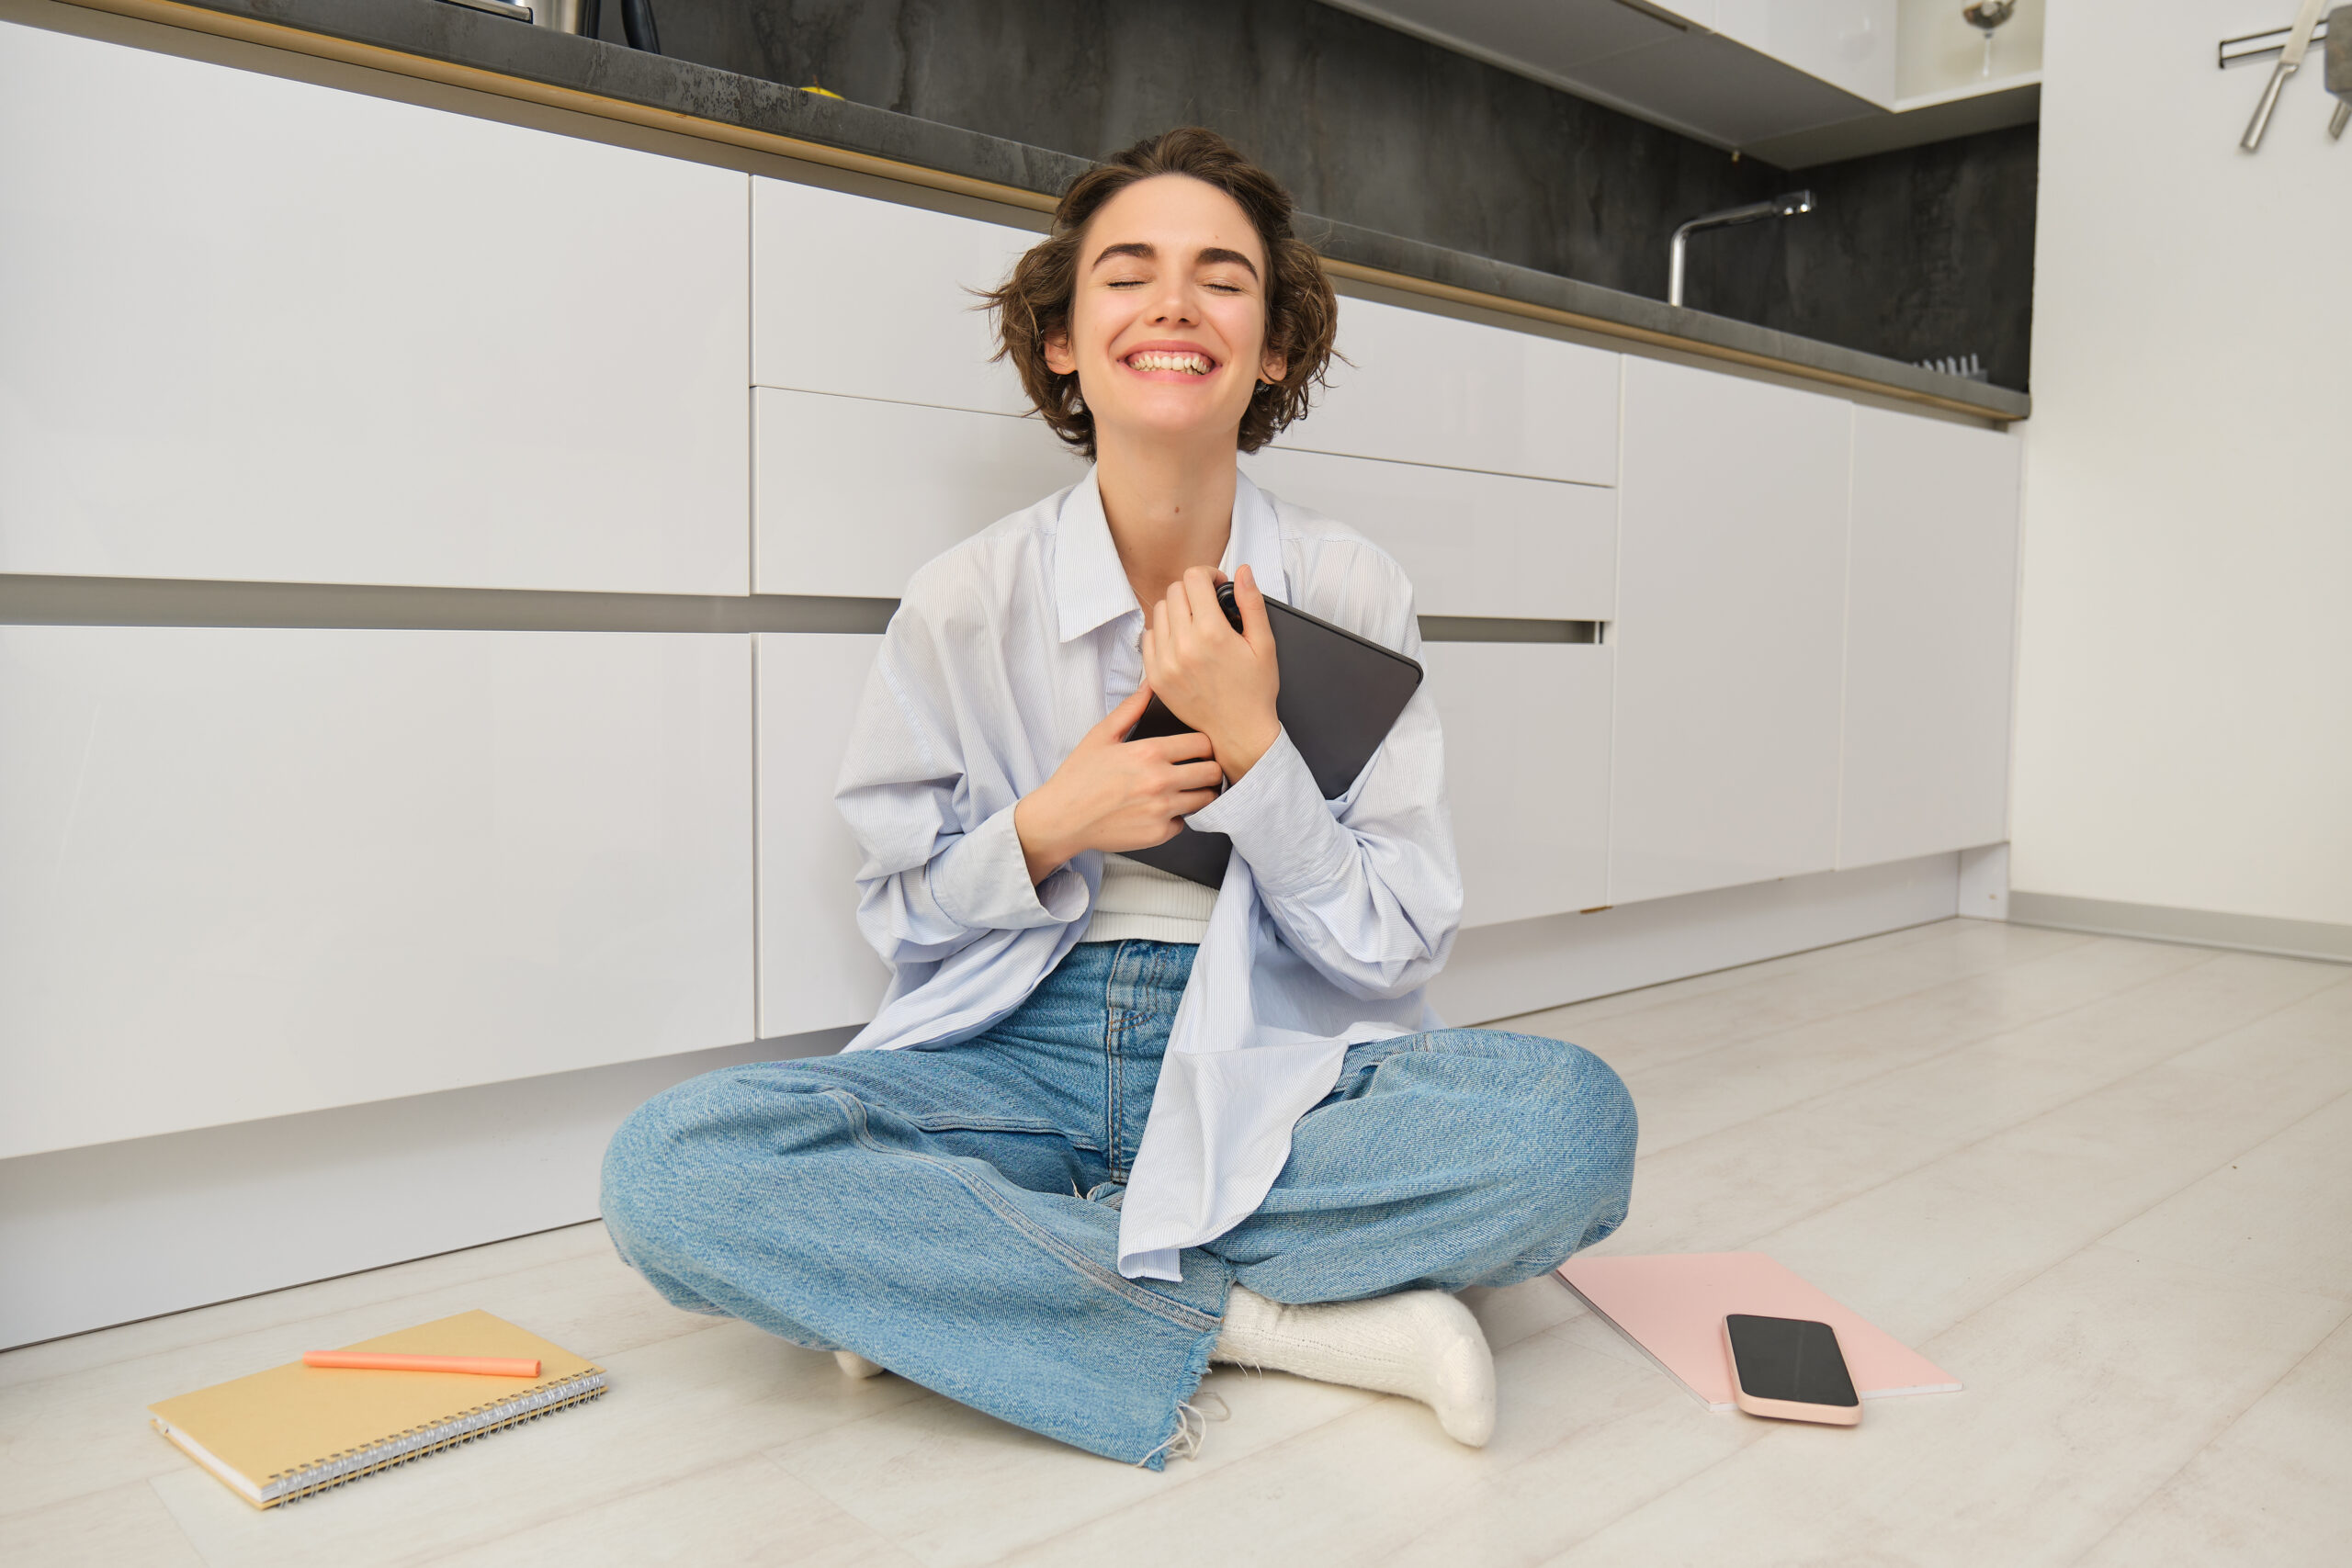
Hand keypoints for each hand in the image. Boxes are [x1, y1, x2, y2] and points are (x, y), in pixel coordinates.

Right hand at [1012, 683, 1223, 884]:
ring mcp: (1161, 809)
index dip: (1204, 745)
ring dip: (1199, 794)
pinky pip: (1184, 823)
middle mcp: (1160, 781)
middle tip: (1199, 771)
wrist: (1062, 819)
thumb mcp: (1101, 736)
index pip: (1203, 744)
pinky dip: (1176, 818)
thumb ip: (1130, 709)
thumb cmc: (1079, 777)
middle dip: (1209, 770)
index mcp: (1149, 752)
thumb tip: (1150, 686)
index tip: (1199, 750)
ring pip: (1206, 799)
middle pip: (1212, 772)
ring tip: (1184, 791)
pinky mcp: (1159, 834)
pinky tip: (1159, 811)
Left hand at [1140, 562, 1281, 780]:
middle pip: (1175, 591)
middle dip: (1194, 591)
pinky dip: (1163, 633)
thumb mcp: (1264, 644)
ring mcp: (1165, 662)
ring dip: (1177, 610)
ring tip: (1195, 625)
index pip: (1193, 578)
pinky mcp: (1155, 677)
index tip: (1217, 587)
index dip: (1208, 574)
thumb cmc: (1255, 691)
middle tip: (1209, 607)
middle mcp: (1184, 645)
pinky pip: (1148, 637)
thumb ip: (1251, 603)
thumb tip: (1242, 572)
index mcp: (1212, 633)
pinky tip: (1181, 643)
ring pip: (1160, 611)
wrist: (1239, 732)